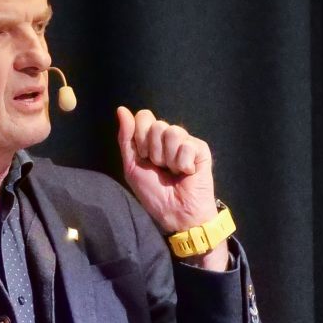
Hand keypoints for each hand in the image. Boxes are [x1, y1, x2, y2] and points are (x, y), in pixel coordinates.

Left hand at [116, 107, 229, 271]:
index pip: (143, 117)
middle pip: (156, 124)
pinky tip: (187, 173)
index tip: (144, 158)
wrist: (175, 213)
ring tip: (173, 171)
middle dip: (153, 151)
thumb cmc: (154, 194)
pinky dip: (183, 164)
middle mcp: (169, 137)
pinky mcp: (201, 150)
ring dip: (168, 158)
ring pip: (172, 132)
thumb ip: (126, 138)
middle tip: (160, 168)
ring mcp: (186, 142)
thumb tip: (121, 110)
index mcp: (152, 139)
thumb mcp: (132, 166)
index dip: (140, 138)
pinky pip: (187, 145)